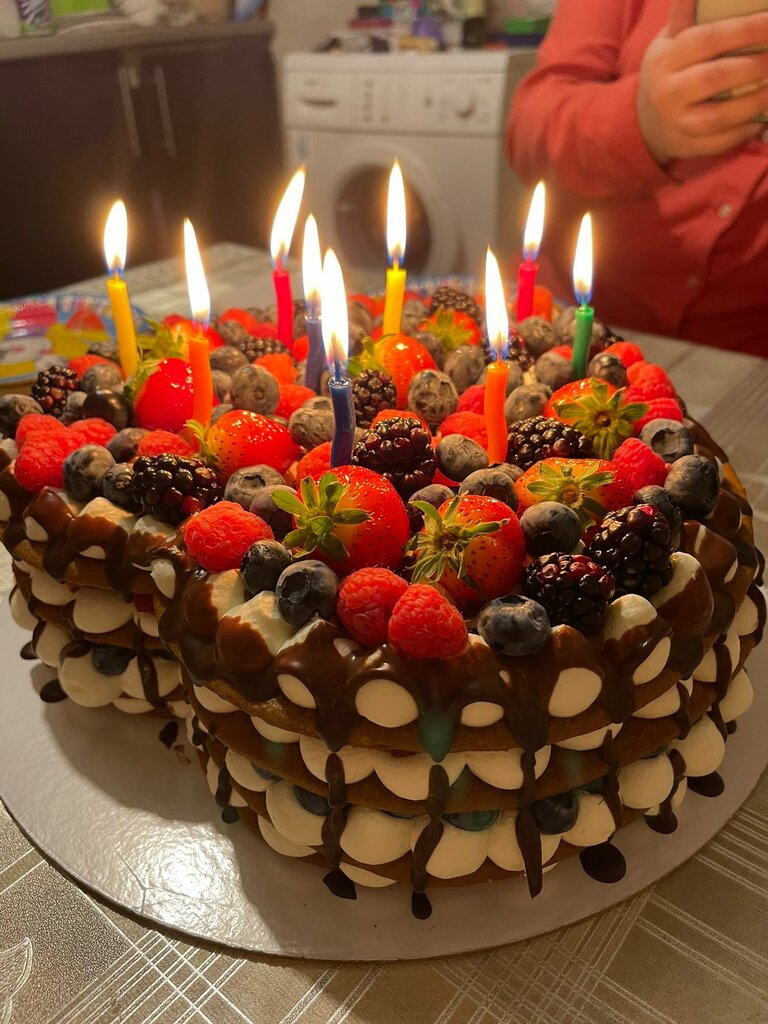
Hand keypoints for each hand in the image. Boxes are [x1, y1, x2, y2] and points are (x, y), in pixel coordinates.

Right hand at [637, 0, 767, 164]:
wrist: (644, 124)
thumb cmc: (667, 74)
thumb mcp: (668, 42)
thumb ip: (684, 15)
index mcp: (665, 60)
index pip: (707, 39)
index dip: (744, 29)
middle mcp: (668, 93)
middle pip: (716, 77)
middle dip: (756, 65)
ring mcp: (678, 123)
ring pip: (721, 115)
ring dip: (756, 101)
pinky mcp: (689, 147)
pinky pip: (722, 141)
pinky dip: (746, 130)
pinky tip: (763, 117)